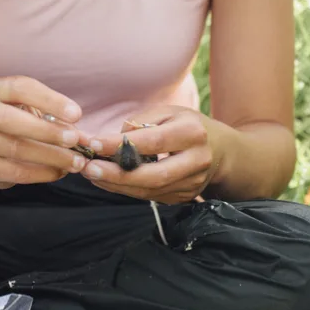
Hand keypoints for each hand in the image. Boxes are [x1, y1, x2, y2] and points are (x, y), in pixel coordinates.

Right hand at [0, 76, 89, 196]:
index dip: (49, 100)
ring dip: (50, 156)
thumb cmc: (22, 122)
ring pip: (15, 148)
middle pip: (10, 119)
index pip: (21, 88)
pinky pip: (14, 171)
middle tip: (74, 140)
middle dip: (46, 131)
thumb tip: (87, 140)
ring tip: (75, 162)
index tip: (76, 114)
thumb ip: (60, 120)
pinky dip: (41, 173)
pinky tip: (59, 172)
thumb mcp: (38, 112)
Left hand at [82, 105, 229, 203]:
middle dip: (117, 175)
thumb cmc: (187, 126)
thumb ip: (140, 122)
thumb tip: (114, 140)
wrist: (221, 151)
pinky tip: (108, 182)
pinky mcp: (185, 197)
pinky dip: (126, 190)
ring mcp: (192, 183)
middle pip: (154, 175)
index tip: (94, 143)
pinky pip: (151, 197)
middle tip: (89, 169)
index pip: (153, 141)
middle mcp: (197, 161)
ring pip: (151, 191)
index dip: (122, 145)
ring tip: (92, 175)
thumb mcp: (168, 112)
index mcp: (193, 133)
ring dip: (117, 185)